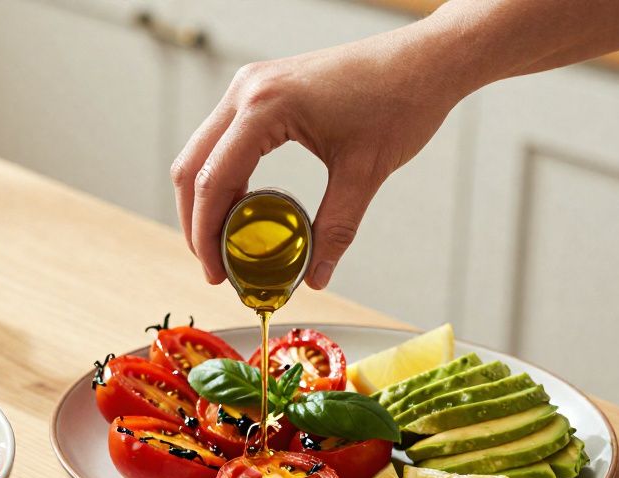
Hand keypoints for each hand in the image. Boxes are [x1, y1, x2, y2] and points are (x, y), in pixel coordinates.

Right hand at [170, 32, 460, 288]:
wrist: (426, 58)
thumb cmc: (401, 100)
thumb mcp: (365, 172)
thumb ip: (335, 229)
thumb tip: (315, 277)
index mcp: (265, 106)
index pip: (213, 180)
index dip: (206, 235)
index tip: (218, 274)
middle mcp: (247, 90)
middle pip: (192, 168)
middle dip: (196, 222)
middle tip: (215, 266)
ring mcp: (250, 85)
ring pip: (201, 153)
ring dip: (205, 200)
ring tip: (224, 244)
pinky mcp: (260, 89)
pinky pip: (222, 140)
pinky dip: (222, 177)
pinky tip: (241, 208)